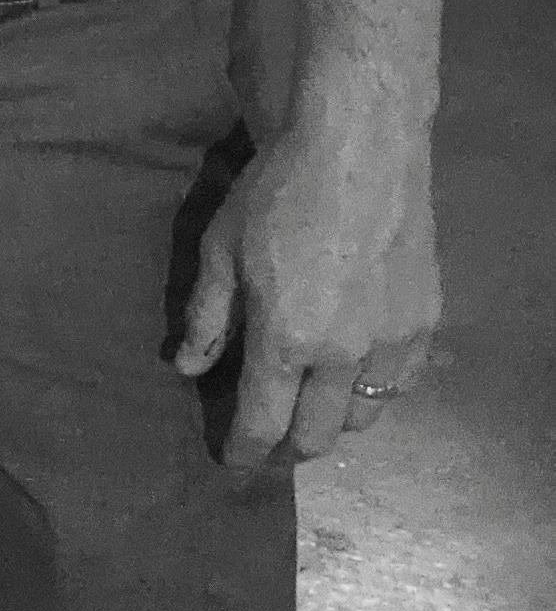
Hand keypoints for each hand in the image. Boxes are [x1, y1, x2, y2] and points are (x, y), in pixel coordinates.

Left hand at [173, 121, 437, 469]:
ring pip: (363, 415)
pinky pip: (399, 383)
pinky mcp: (424, 322)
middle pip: (317, 435)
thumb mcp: (221, 248)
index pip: (262, 422)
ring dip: (331, 422)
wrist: (358, 148)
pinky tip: (354, 373)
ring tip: (308, 408)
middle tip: (268, 442)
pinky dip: (373, 390)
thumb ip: (206, 316)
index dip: (243, 450)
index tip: (230, 462)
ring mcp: (391, 342)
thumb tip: (187, 369)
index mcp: (286, 340)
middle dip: (287, 449)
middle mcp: (343, 356)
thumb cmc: (276, 192)